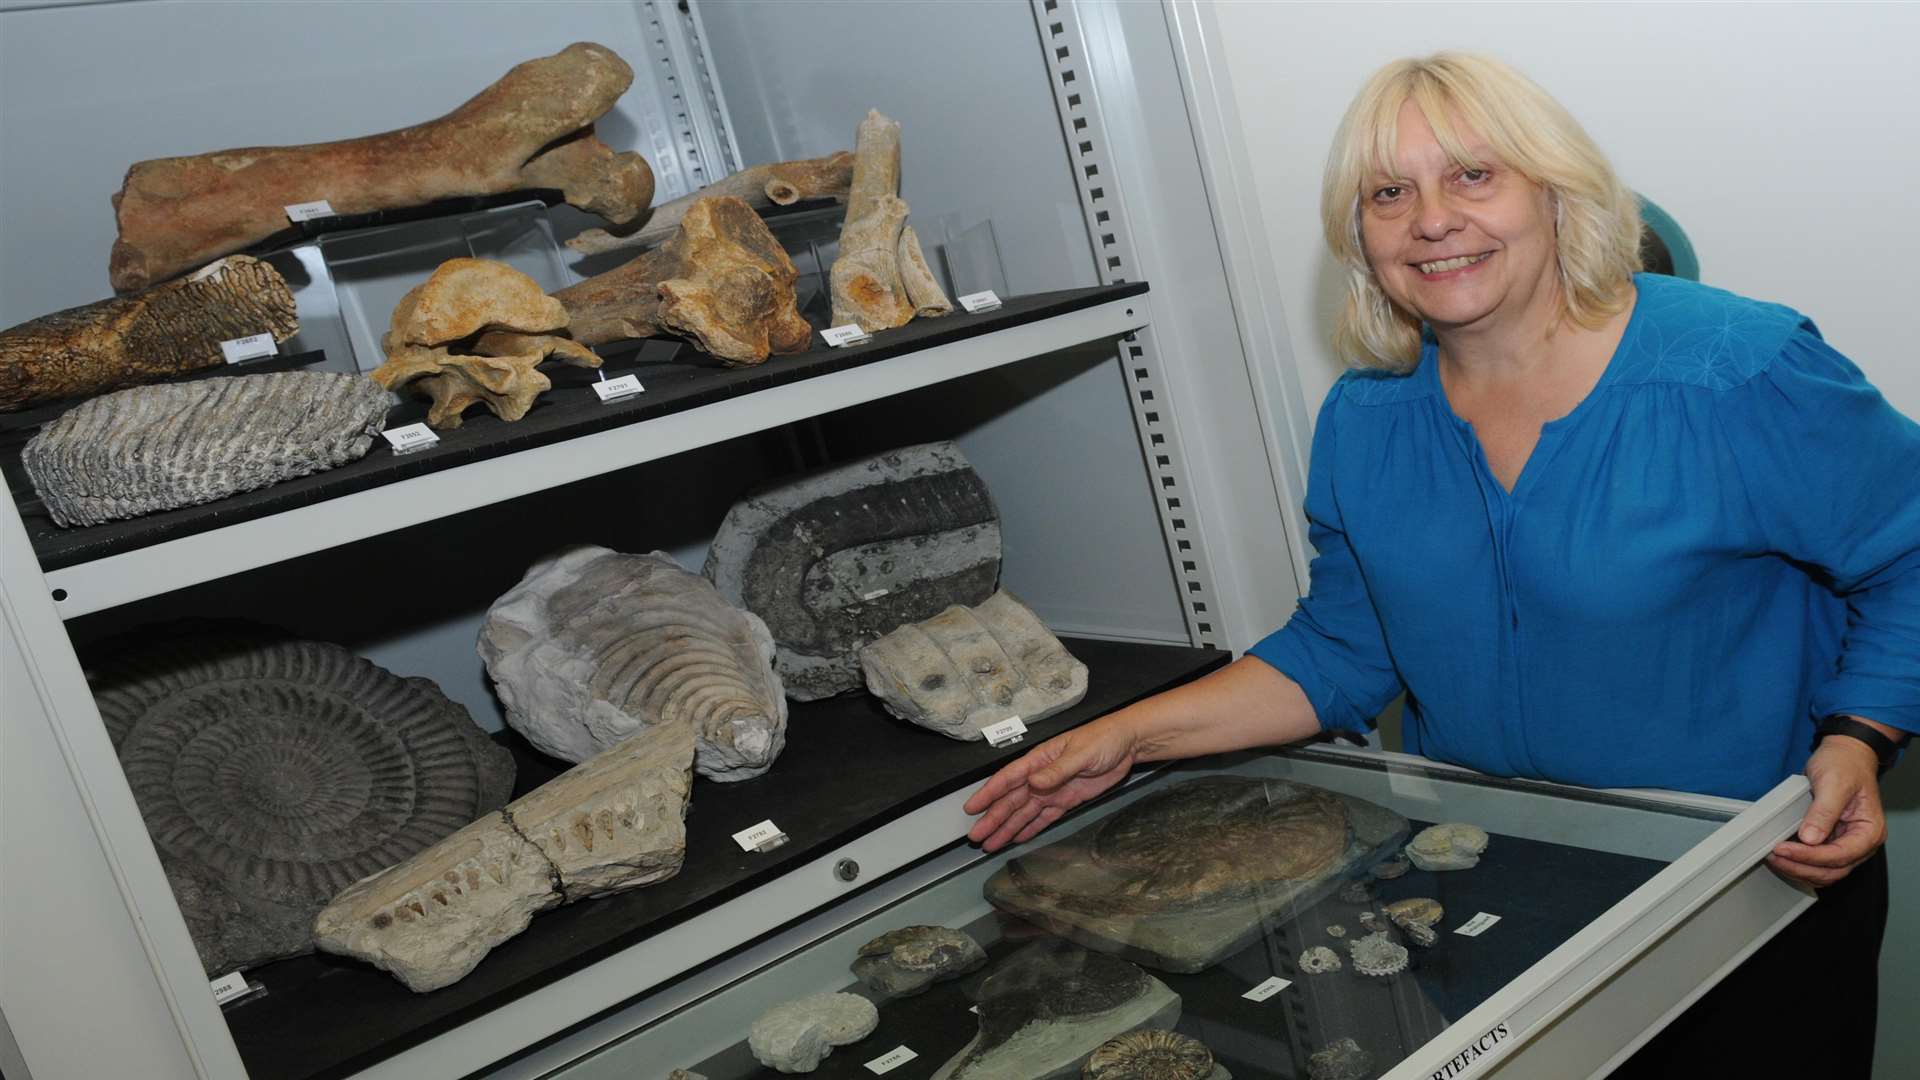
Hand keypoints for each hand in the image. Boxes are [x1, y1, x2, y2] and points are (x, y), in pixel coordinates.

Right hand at [963, 717, 1138, 851]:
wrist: (1127, 744)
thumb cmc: (1103, 739)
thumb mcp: (1081, 753)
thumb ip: (1057, 770)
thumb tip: (1033, 783)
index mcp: (1040, 760)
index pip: (1008, 778)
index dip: (989, 793)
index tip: (972, 807)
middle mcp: (1041, 776)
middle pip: (1012, 800)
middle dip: (993, 818)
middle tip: (976, 836)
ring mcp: (1053, 790)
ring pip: (1024, 812)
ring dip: (1007, 828)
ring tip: (991, 844)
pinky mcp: (1067, 800)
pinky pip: (1045, 817)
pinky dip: (1031, 828)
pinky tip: (1017, 838)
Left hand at [1768, 735, 1886, 886]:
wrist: (1844, 754)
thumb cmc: (1845, 764)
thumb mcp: (1833, 783)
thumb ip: (1823, 812)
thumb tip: (1810, 838)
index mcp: (1869, 831)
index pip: (1841, 855)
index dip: (1811, 857)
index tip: (1784, 849)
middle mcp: (1860, 842)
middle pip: (1833, 870)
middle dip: (1802, 867)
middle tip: (1774, 856)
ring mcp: (1845, 843)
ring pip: (1824, 870)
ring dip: (1799, 869)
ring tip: (1774, 857)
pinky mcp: (1830, 841)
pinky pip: (1816, 861)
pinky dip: (1799, 863)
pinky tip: (1782, 855)